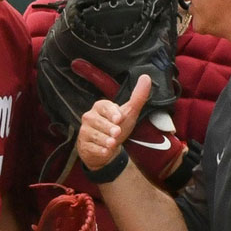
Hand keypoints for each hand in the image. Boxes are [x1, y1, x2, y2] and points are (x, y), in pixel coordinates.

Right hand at [71, 61, 186, 183]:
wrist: (106, 148)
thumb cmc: (117, 127)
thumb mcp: (129, 112)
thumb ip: (138, 96)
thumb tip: (146, 77)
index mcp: (100, 107)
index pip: (104, 106)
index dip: (111, 112)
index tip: (119, 118)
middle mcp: (90, 117)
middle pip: (98, 122)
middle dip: (108, 128)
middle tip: (117, 133)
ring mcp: (85, 132)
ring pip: (95, 135)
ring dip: (105, 140)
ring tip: (112, 144)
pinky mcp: (84, 146)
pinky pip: (91, 148)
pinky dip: (99, 151)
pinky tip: (105, 152)